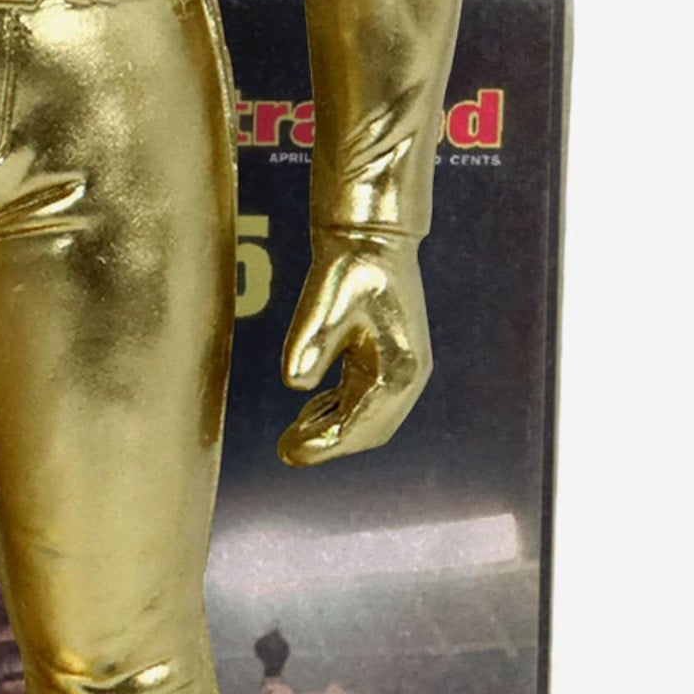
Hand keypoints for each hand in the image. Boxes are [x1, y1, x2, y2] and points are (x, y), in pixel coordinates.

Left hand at [277, 230, 431, 467]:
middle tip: (285, 450)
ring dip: (332, 433)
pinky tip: (307, 415)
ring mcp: (403, 371)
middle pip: (367, 433)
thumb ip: (309, 346)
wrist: (370, 240)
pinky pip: (364, 405)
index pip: (359, 426)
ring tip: (291, 437)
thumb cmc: (349, 269)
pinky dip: (338, 415)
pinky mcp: (390, 364)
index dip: (323, 445)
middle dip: (327, 445)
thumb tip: (295, 384)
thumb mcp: (323, 306)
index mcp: (398, 370)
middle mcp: (408, 377)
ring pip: (367, 423)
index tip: (289, 453)